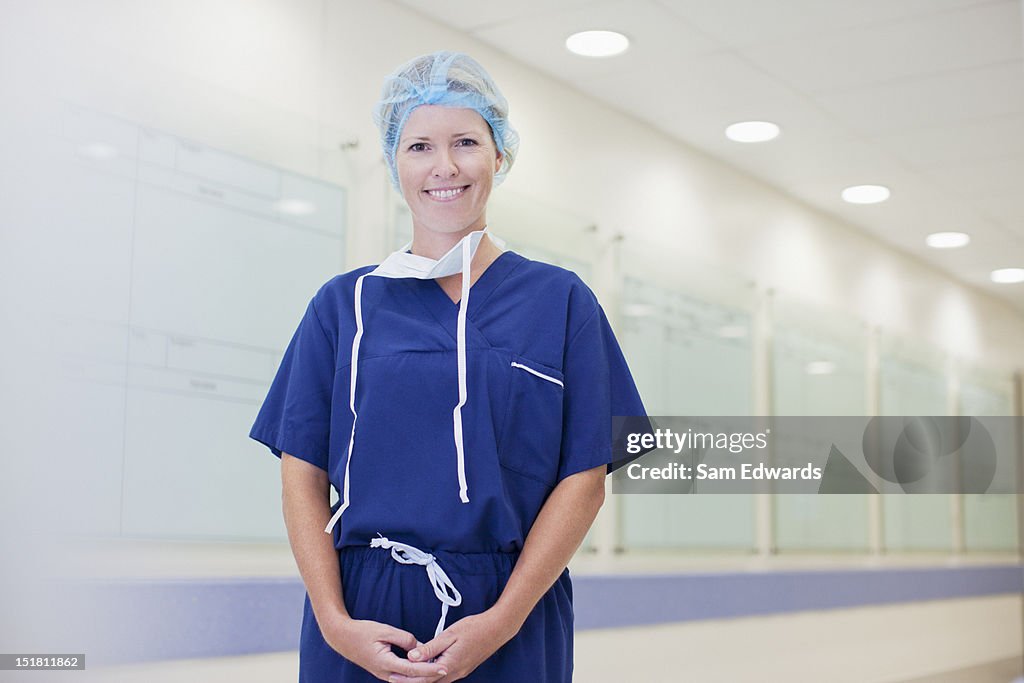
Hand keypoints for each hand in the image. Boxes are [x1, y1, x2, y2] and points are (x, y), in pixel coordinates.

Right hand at [320, 615, 448, 682]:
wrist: (343, 638)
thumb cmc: (362, 632)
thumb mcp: (385, 630)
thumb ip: (405, 639)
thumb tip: (419, 648)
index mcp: (385, 663)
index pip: (412, 670)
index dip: (429, 669)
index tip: (443, 668)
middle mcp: (385, 674)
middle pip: (412, 680)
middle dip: (429, 676)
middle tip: (446, 669)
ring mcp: (384, 675)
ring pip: (407, 680)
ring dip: (422, 676)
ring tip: (437, 669)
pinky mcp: (384, 672)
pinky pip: (402, 676)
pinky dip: (414, 674)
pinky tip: (424, 668)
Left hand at [401, 611, 517, 681]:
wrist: (497, 628)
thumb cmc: (474, 628)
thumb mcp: (449, 634)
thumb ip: (430, 647)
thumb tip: (412, 656)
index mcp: (449, 665)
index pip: (423, 677)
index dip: (406, 678)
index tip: (392, 675)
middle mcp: (455, 673)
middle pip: (428, 682)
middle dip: (411, 681)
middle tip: (394, 678)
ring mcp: (460, 672)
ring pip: (436, 680)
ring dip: (422, 678)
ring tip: (407, 674)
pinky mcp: (464, 668)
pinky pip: (444, 675)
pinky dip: (432, 674)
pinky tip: (427, 667)